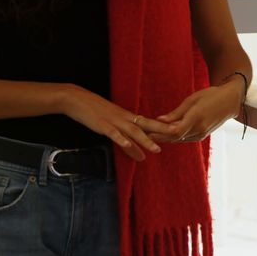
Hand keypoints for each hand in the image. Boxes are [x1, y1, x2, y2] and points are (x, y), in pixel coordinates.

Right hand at [60, 84, 176, 160]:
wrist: (76, 99)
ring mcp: (114, 121)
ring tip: (157, 150)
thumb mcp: (113, 127)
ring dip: (145, 140)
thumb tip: (141, 156)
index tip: (180, 130)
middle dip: (163, 131)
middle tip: (178, 135)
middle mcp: (124, 118)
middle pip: (147, 125)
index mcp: (128, 117)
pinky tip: (128, 146)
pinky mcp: (102, 125)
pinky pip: (113, 133)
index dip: (164, 127)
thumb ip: (127, 141)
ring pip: (133, 131)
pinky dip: (121, 140)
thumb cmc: (95, 113)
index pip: (150, 123)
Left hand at [154, 79, 244, 142]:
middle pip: (174, 137)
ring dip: (164, 138)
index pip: (174, 130)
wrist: (231, 101)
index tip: (147, 129)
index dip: (160, 132)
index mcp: (196, 117)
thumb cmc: (211, 95)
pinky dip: (174, 137)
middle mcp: (199, 128)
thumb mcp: (193, 99)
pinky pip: (185, 138)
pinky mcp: (202, 135)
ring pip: (179, 139)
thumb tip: (159, 119)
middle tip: (144, 133)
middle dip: (158, 136)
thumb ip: (176, 112)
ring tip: (150, 134)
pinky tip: (164, 135)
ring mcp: (202, 134)